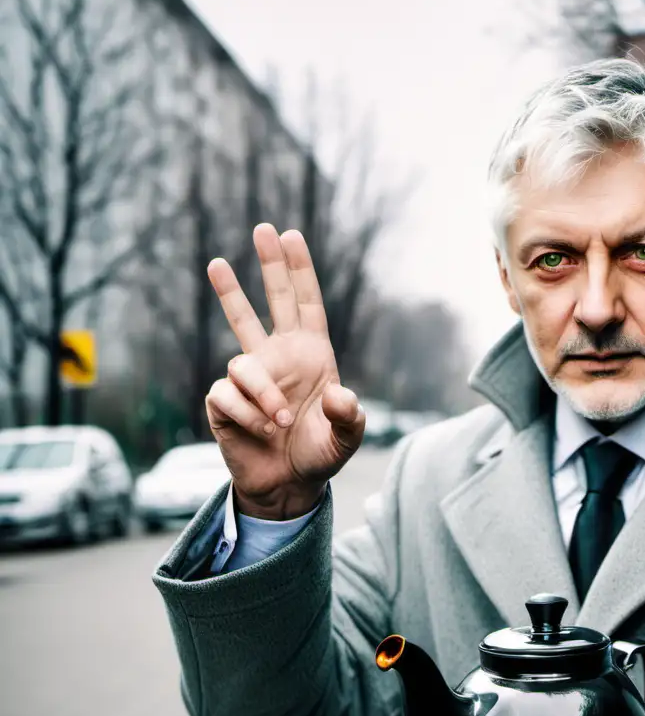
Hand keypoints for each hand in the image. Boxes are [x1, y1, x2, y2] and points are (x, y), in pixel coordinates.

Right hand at [205, 223, 364, 518]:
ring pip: (241, 359)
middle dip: (268, 266)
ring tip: (280, 421)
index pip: (305, 305)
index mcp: (311, 357)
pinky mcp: (224, 400)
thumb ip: (349, 418)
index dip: (299, 271)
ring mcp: (250, 377)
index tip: (291, 235)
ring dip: (263, 392)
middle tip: (262, 228)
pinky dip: (248, 416)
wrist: (288, 486)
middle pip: (270, 302)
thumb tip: (338, 395)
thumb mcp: (347, 440)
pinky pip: (228, 396)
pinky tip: (262, 432)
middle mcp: (279, 358)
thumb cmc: (319, 456)